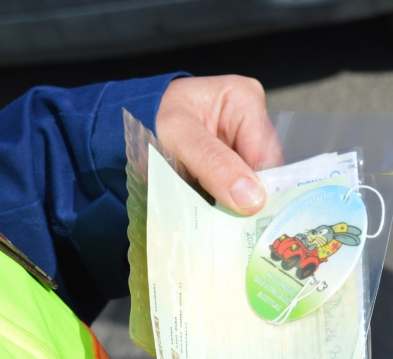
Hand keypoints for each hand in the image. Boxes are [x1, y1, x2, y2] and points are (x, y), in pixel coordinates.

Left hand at [155, 75, 282, 214]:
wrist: (124, 126)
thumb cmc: (150, 117)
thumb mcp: (179, 135)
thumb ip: (214, 163)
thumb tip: (252, 197)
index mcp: (246, 99)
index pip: (267, 154)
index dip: (258, 187)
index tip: (245, 215)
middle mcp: (251, 122)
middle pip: (262, 172)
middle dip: (247, 198)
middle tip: (233, 224)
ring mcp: (242, 146)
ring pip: (252, 186)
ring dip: (235, 205)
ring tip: (222, 222)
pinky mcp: (232, 167)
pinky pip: (237, 193)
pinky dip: (226, 205)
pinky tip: (217, 215)